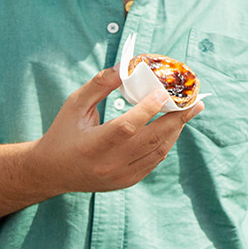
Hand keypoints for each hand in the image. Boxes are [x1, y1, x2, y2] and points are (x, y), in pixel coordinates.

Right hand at [30, 68, 202, 194]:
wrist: (52, 171)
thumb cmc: (63, 132)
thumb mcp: (74, 105)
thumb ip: (99, 85)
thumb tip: (125, 67)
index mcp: (91, 146)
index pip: (125, 127)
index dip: (147, 110)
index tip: (164, 92)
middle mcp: (108, 164)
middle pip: (151, 141)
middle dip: (176, 119)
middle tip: (195, 101)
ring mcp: (120, 176)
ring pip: (158, 151)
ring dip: (176, 130)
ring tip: (189, 111)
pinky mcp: (127, 181)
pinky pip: (154, 161)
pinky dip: (166, 142)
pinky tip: (173, 127)